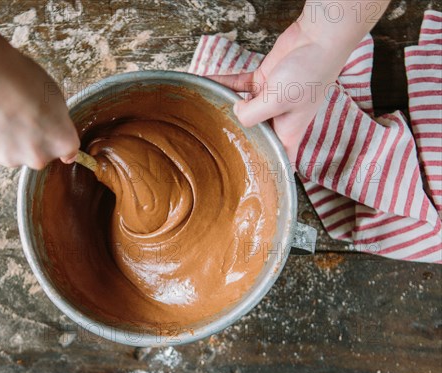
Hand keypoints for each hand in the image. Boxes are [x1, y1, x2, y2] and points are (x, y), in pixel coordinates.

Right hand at [0, 47, 79, 168]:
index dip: (59, 140)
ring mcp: (13, 159)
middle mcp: (40, 157)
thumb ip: (57, 120)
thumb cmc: (22, 80)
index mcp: (62, 142)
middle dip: (35, 140)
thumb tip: (52, 126)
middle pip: (41, 153)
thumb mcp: (55, 96)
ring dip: (13, 140)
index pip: (69, 151)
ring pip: (17, 153)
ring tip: (2, 115)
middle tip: (23, 117)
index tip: (55, 137)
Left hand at [209, 21, 354, 166]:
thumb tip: (233, 110)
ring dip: (224, 109)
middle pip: (254, 136)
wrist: (319, 39)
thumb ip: (251, 114)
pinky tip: (205, 81)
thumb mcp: (278, 101)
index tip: (254, 185)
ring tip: (202, 115)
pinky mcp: (263, 80)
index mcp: (289, 131)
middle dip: (237, 142)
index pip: (280, 160)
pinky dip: (222, 83)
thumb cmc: (308, 73)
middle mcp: (279, 118)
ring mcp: (270, 98)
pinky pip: (237, 85)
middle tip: (214, 151)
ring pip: (242, 110)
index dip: (270, 173)